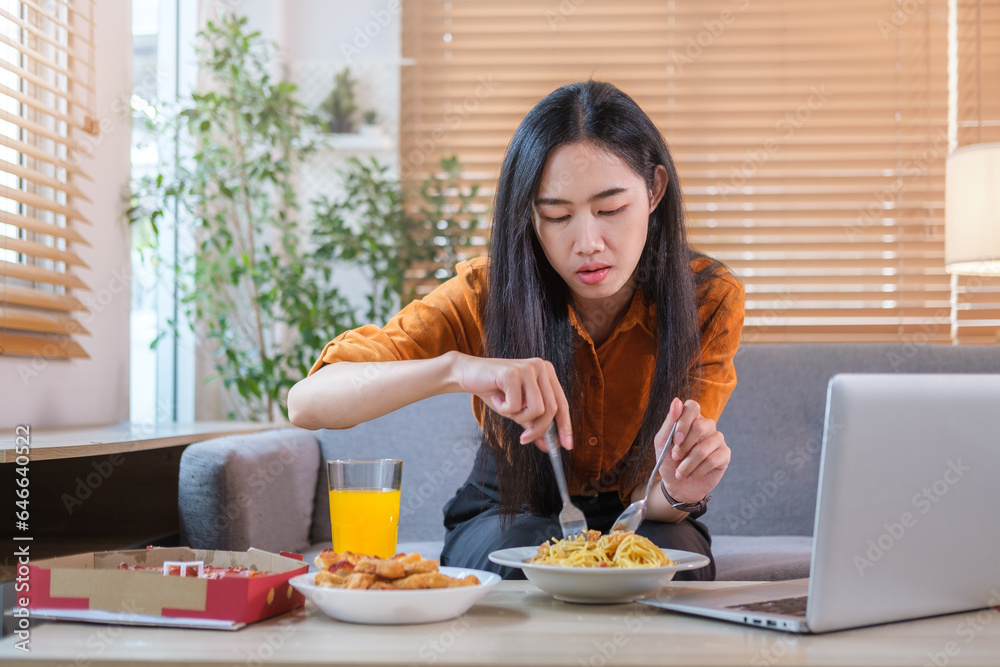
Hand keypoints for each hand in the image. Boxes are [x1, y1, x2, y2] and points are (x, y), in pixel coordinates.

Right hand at [450, 353, 572, 450]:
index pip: (562, 403)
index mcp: (547, 373)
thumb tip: (549, 445)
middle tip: (524, 440)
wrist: (467, 374)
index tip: (567, 446)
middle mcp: (541, 367)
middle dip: (538, 429)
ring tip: (505, 407)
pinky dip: (504, 409)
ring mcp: (528, 368)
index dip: (565, 426)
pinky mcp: (513, 372)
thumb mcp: (518, 410)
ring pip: (536, 409)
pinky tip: (497, 398)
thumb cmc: (495, 391)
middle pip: (551, 409)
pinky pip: (516, 405)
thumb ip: (534, 424)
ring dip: (518, 416)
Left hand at [654, 398, 729, 503]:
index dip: (683, 422)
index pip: (692, 406)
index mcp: (691, 419)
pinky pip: (713, 460)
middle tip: (675, 457)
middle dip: (684, 446)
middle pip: (701, 426)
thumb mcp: (662, 442)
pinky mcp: (725, 455)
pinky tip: (692, 475)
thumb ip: (670, 422)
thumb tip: (676, 401)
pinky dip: (698, 470)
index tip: (675, 440)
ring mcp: (717, 439)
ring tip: (681, 472)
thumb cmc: (669, 461)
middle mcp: (706, 426)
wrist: (677, 485)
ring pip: (704, 448)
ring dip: (688, 463)